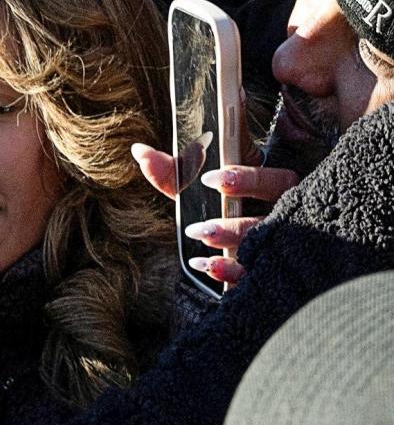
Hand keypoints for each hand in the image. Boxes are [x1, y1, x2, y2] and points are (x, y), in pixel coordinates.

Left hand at [130, 143, 297, 288]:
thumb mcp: (202, 186)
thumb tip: (139, 151)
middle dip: (235, 222)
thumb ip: (173, 170)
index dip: (245, 179)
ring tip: (200, 240)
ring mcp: (280, 243)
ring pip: (265, 246)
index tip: (210, 179)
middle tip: (198, 227)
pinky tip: (208, 266)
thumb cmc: (224, 202)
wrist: (254, 243)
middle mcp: (285, 214)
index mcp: (275, 187)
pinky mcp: (271, 268)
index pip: (272, 180)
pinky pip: (256, 273)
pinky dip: (232, 272)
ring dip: (231, 244)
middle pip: (272, 219)